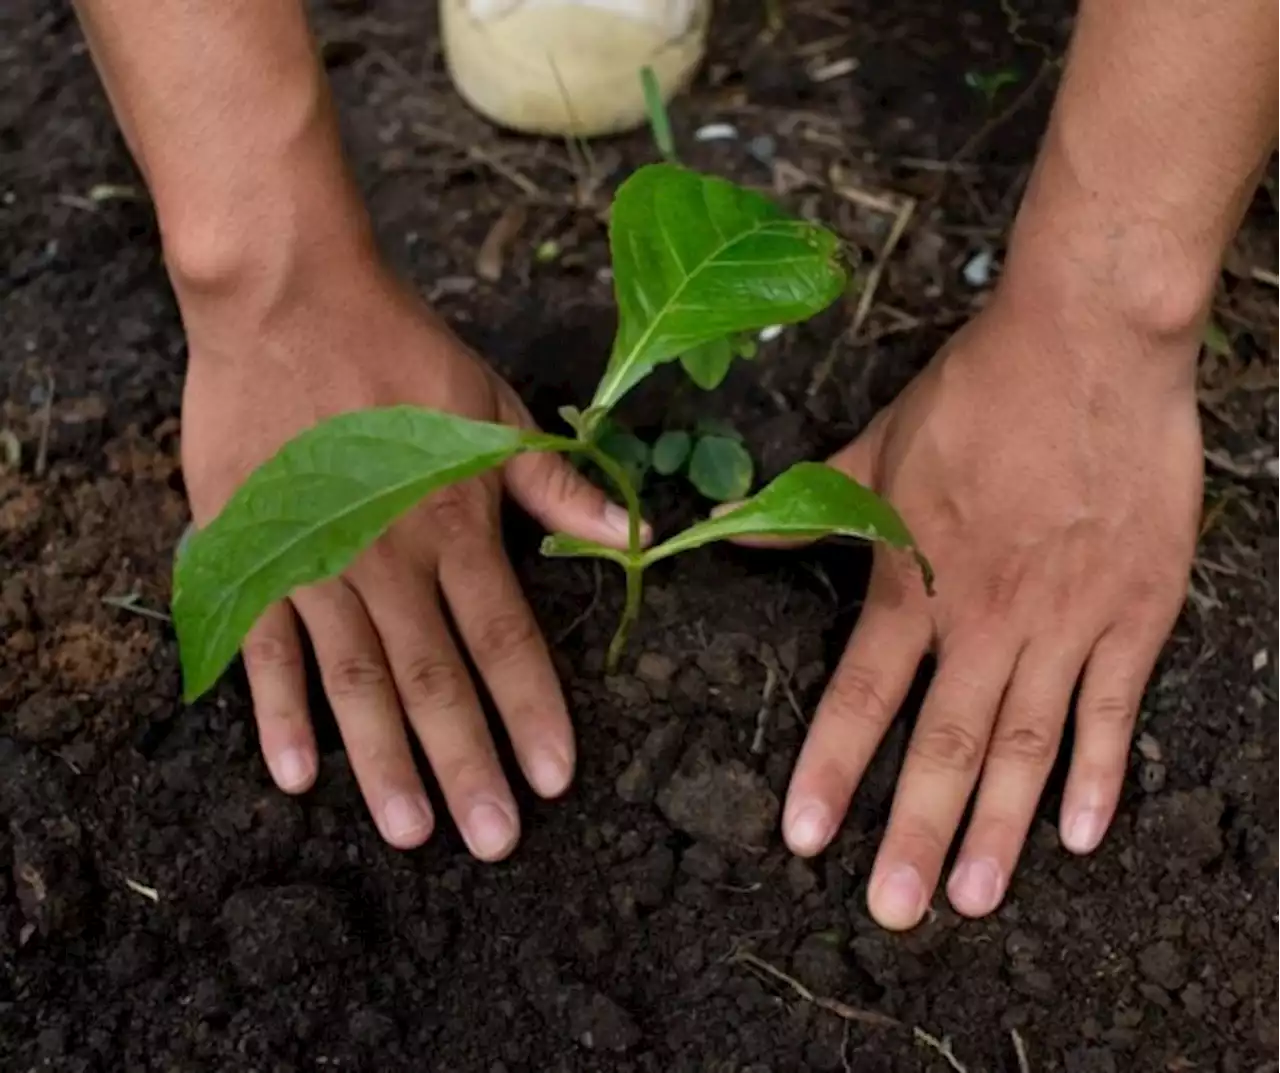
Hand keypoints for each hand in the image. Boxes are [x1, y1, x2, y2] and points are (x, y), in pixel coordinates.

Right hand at [178, 252, 635, 857]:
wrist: (287, 301)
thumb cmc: (401, 352)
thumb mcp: (496, 409)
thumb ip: (554, 485)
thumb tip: (633, 531)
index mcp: (457, 526)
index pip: (506, 640)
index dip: (533, 713)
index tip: (556, 780)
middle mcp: (390, 560)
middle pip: (436, 681)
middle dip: (467, 766)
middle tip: (491, 840)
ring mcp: (315, 562)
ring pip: (357, 681)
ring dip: (384, 761)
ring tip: (411, 830)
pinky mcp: (251, 554)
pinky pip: (266, 646)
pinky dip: (279, 711)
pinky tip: (299, 774)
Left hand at [782, 296, 1201, 927]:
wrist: (1087, 343)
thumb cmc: (977, 391)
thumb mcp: (875, 445)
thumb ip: (807, 506)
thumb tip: (728, 530)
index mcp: (916, 579)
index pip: (862, 695)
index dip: (832, 769)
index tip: (808, 838)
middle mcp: (986, 616)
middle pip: (946, 742)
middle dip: (914, 831)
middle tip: (893, 910)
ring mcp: (1065, 620)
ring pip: (1026, 743)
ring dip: (1000, 828)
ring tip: (972, 897)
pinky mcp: (1133, 611)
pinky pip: (1114, 708)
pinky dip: (1099, 774)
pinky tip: (1082, 834)